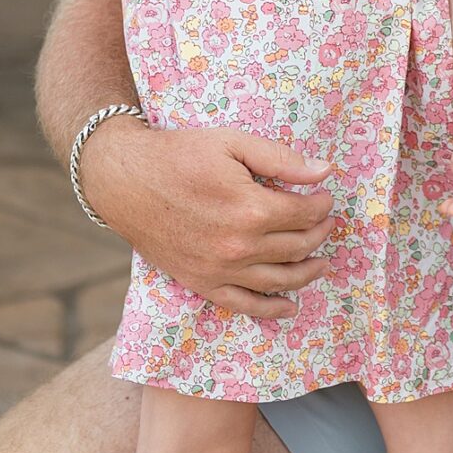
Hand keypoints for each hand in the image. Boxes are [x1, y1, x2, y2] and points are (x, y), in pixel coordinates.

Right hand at [78, 119, 335, 315]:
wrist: (126, 181)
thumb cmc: (179, 155)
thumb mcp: (232, 143)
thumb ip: (281, 159)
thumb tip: (324, 172)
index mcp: (251, 209)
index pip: (305, 213)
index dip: (322, 205)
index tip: (325, 197)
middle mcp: (240, 246)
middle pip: (297, 247)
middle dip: (319, 234)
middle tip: (326, 223)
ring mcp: (221, 270)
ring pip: (280, 280)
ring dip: (307, 272)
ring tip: (321, 262)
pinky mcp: (202, 283)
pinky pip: (245, 305)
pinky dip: (272, 309)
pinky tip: (290, 306)